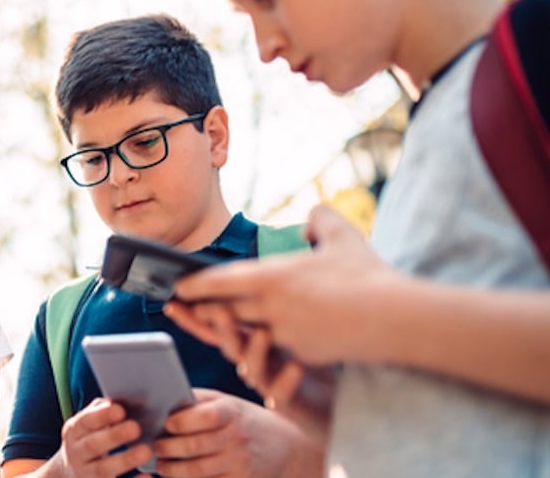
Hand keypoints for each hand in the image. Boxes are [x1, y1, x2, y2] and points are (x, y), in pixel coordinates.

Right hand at [52, 398, 152, 477]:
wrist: (67, 474)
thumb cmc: (88, 439)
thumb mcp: (88, 425)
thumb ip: (102, 411)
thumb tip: (126, 398)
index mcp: (74, 431)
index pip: (86, 422)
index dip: (102, 416)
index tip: (120, 410)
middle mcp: (77, 453)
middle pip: (93, 445)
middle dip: (114, 436)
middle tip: (136, 427)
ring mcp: (86, 474)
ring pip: (103, 469)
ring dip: (125, 460)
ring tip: (145, 451)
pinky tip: (148, 477)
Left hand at [152, 390, 301, 477]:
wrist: (287, 446)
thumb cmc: (244, 420)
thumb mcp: (227, 402)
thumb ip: (198, 401)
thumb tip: (162, 404)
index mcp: (232, 412)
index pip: (205, 417)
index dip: (181, 421)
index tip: (166, 424)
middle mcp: (238, 438)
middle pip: (195, 447)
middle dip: (167, 448)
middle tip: (154, 447)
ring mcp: (241, 464)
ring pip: (198, 472)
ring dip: (173, 471)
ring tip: (161, 465)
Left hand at [170, 205, 403, 365]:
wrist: (395, 319)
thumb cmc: (367, 274)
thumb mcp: (342, 234)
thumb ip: (320, 219)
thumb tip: (307, 222)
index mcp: (274, 277)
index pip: (222, 282)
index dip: (197, 285)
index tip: (179, 286)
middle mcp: (273, 308)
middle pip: (227, 311)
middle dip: (206, 310)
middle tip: (187, 307)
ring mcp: (286, 334)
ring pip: (248, 332)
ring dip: (233, 329)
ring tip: (219, 322)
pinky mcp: (302, 354)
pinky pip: (275, 349)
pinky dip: (265, 344)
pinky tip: (259, 341)